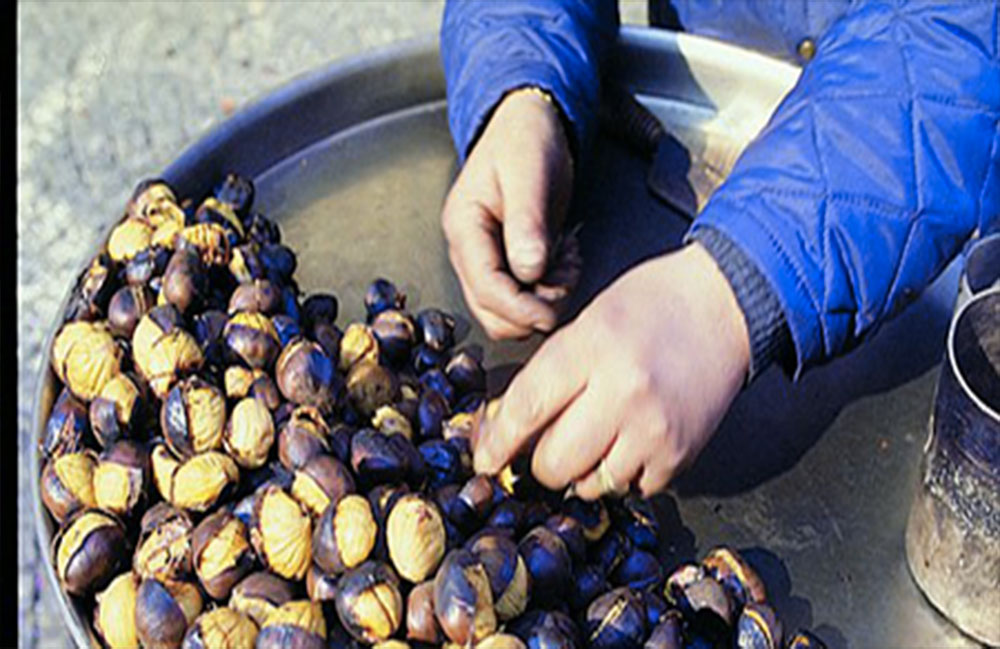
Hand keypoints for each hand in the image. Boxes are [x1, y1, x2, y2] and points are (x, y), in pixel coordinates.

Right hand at [441, 87, 574, 339]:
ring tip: (568, 264)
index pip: (484, 288)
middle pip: (490, 311)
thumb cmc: (525, 139)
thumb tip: (529, 271)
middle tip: (566, 281)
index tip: (550, 313)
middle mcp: (468, 248)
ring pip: (506, 311)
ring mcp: (484, 257)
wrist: (529, 123)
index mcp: (464, 226)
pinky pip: (522, 296)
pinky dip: (548, 290)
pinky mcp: (505, 261)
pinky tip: (565, 261)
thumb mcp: (529, 172)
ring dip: (542, 301)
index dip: (518, 309)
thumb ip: (527, 222)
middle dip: (531, 310)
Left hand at [472, 242, 750, 497]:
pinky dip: (622, 474)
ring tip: (596, 437)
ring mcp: (654, 428)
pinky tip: (629, 442)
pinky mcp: (680, 454)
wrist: (723, 304)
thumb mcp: (587, 323)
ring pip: (590, 485)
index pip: (526, 409)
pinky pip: (631, 489)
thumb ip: (549, 374)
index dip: (497, 442)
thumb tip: (508, 428)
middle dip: (541, 461)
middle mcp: (622, 392)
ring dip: (583, 471)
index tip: (485, 458)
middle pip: (554, 462)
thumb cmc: (649, 306)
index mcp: (590, 348)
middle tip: (547, 445)